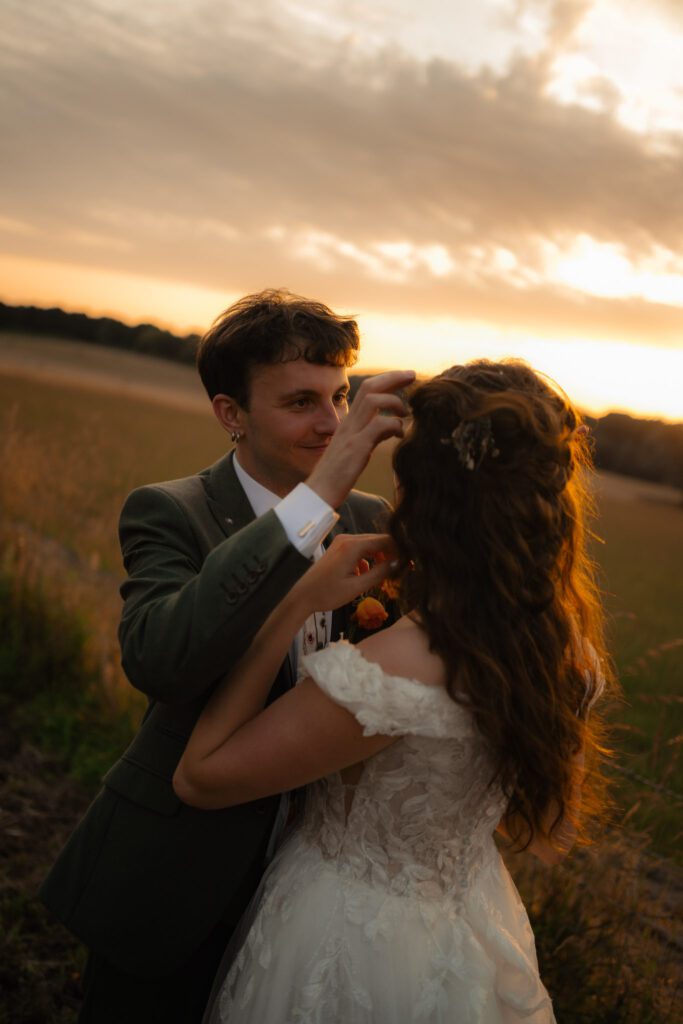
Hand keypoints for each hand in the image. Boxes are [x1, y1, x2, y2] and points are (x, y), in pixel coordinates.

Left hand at [291, 534, 394, 614]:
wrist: (301, 595)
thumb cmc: (327, 593)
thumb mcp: (357, 587)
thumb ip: (380, 573)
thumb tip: (399, 563)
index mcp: (353, 546)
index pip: (386, 540)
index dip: (400, 550)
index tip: (411, 563)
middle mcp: (348, 539)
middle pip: (378, 540)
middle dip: (392, 554)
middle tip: (402, 570)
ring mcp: (342, 542)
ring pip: (370, 545)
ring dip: (380, 557)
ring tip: (386, 575)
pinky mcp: (338, 548)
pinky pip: (360, 549)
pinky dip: (367, 559)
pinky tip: (366, 574)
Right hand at [306, 370, 414, 507]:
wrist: (319, 494)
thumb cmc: (337, 477)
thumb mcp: (357, 450)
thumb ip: (371, 435)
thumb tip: (390, 427)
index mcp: (349, 423)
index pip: (367, 391)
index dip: (387, 380)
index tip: (405, 377)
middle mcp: (348, 423)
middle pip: (369, 387)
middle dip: (393, 377)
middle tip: (413, 375)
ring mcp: (351, 434)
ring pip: (372, 400)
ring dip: (394, 401)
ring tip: (405, 413)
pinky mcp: (356, 448)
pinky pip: (378, 425)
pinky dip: (394, 424)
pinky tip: (400, 434)